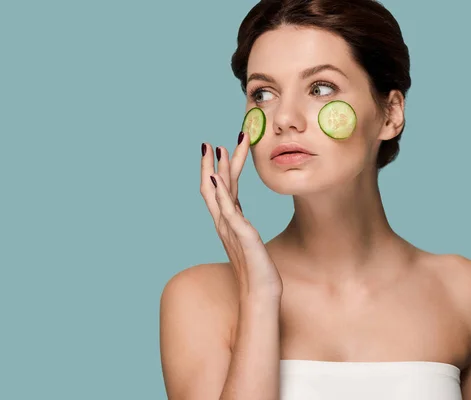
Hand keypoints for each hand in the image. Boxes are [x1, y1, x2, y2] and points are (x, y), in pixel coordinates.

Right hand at [200, 131, 282, 299]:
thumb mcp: (249, 242)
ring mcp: (230, 228)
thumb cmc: (258, 271)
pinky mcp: (240, 235)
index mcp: (229, 222)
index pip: (222, 191)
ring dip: (216, 170)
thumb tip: (241, 220)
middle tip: (210, 143)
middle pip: (215, 188)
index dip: (221, 170)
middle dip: (213, 164)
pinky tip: (217, 178)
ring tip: (216, 150)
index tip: (221, 150)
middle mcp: (225, 223)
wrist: (260, 294)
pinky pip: (227, 210)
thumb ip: (242, 228)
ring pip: (219, 194)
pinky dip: (220, 193)